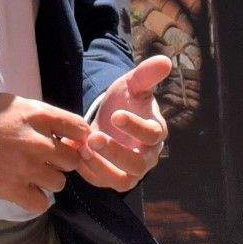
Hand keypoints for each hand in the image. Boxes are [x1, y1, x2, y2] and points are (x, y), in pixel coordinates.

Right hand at [0, 93, 90, 215]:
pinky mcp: (13, 189)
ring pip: (59, 182)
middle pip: (72, 159)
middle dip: (62, 159)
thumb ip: (42, 115)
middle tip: (47, 158)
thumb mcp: (15, 103)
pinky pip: (41, 203)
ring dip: (49, 179)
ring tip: (33, 173)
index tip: (70, 140)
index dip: (79, 136)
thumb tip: (66, 129)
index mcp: (37, 116)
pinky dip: (36, 199)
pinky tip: (27, 189)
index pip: (78, 127)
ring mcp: (27, 168)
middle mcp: (37, 142)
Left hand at [75, 54, 172, 192]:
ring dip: (103, 167)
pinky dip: (89, 171)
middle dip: (116, 153)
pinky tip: (76, 153)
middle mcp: (148, 155)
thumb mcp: (133, 84)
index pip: (152, 134)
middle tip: (93, 138)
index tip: (115, 115)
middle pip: (139, 164)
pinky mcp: (114, 178)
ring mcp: (131, 171)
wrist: (110, 118)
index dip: (135, 127)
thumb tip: (165, 60)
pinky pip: (104, 182)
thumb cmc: (126, 100)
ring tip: (83, 149)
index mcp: (156, 131)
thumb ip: (147, 74)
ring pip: (123, 180)